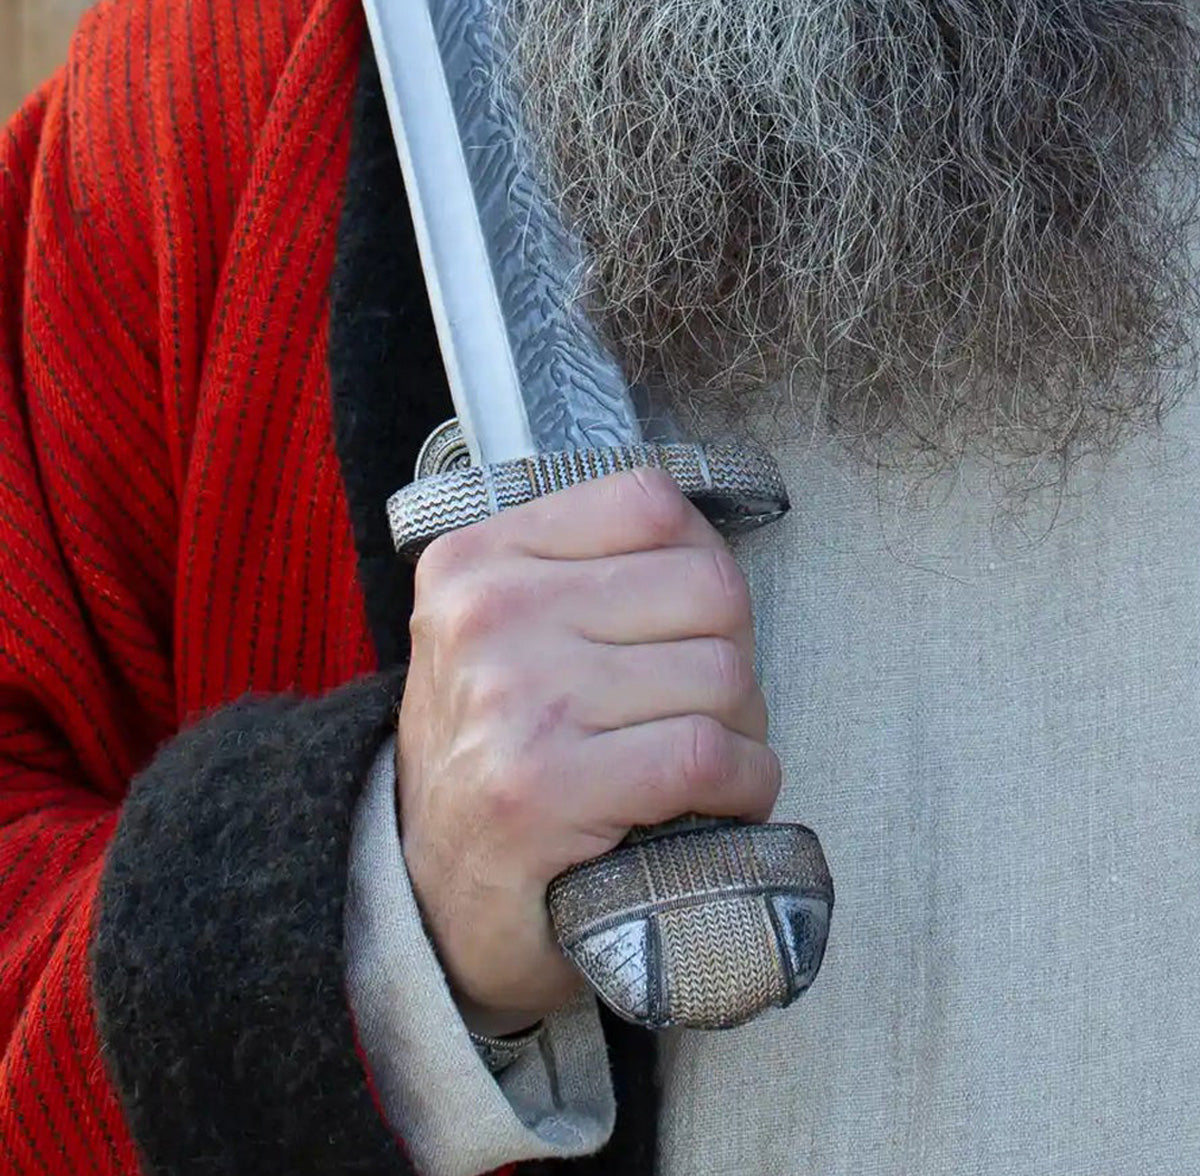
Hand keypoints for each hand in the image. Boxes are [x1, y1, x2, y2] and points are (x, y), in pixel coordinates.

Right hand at [396, 469, 780, 1036]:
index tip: (689, 623)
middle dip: (735, 653)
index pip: (650, 503)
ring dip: (744, 728)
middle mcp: (489, 614)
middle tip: (706, 703)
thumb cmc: (492, 754)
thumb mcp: (503, 633)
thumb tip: (709, 548)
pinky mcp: (544, 786)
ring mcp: (514, 698)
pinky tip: (721, 798)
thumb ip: (587, 571)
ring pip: (721, 674)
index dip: (702, 563)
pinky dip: (745, 784)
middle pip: (709, 588)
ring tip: (706, 757)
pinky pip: (708, 755)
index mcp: (477, 560)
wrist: (429, 895)